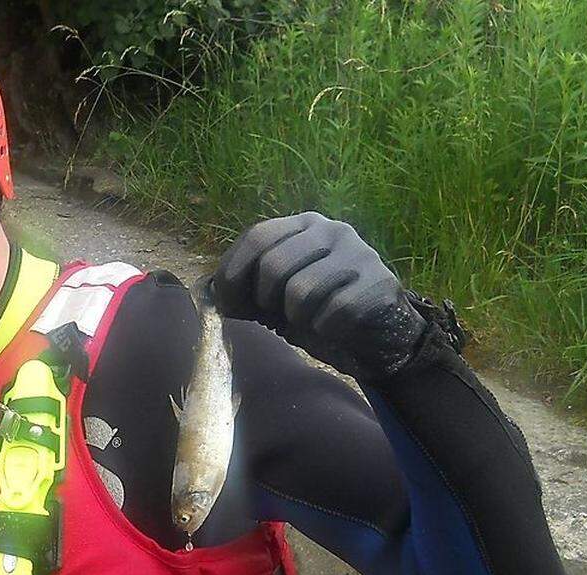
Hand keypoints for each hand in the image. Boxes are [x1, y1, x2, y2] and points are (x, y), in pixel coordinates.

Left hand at [208, 211, 426, 381]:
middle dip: (266, 302)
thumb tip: (208, 291)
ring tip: (310, 318)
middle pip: (274, 266)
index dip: (233, 274)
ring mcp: (359, 253)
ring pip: (300, 292)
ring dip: (296, 318)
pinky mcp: (378, 283)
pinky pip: (330, 313)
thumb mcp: (275, 297)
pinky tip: (335, 326)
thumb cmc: (317, 313)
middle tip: (278, 316)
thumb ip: (246, 288)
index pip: (256, 237)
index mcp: (302, 225)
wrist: (377, 336)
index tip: (229, 306)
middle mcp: (332, 230)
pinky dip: (324, 329)